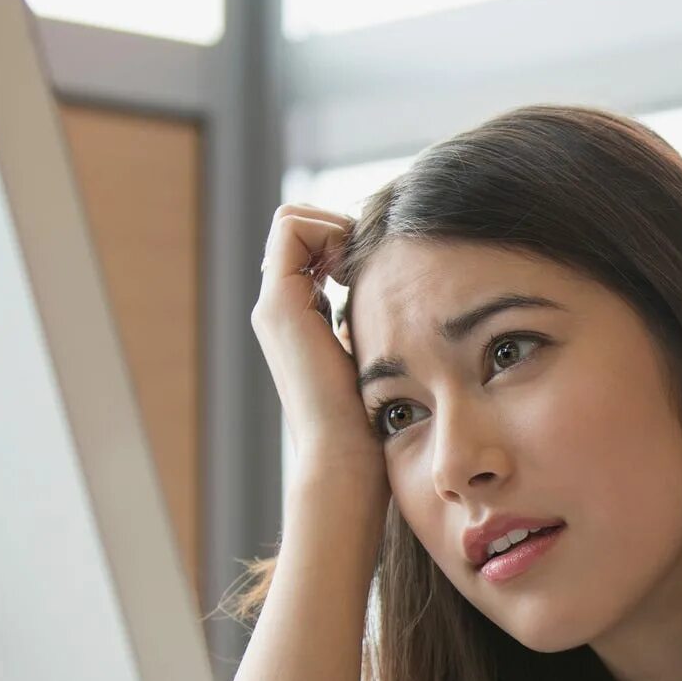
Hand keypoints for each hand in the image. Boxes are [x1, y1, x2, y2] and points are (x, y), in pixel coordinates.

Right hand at [252, 203, 385, 501]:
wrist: (345, 460)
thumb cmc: (372, 423)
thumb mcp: (380, 358)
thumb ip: (378, 327)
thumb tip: (405, 302)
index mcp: (300, 319)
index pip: (311, 244)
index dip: (345, 238)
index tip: (381, 268)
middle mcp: (280, 308)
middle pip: (300, 226)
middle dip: (340, 227)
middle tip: (374, 260)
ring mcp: (275, 305)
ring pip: (293, 220)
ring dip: (337, 227)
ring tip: (366, 266)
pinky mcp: (279, 305)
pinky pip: (292, 228)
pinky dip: (329, 231)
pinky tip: (359, 270)